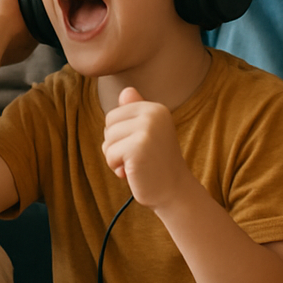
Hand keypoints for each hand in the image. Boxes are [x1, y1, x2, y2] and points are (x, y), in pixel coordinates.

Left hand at [102, 87, 190, 211]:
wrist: (175, 192)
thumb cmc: (156, 164)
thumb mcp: (147, 134)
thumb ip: (136, 112)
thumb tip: (126, 90)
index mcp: (155, 108)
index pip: (114, 115)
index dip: (120, 136)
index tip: (139, 147)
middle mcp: (153, 114)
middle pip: (108, 125)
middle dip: (116, 145)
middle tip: (138, 158)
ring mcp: (146, 130)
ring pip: (107, 141)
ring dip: (116, 158)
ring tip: (137, 165)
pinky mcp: (138, 147)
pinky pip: (109, 155)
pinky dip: (116, 168)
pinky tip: (133, 173)